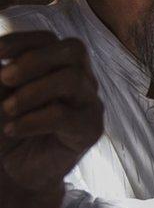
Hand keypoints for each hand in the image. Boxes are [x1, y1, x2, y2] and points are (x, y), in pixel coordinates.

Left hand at [0, 31, 102, 192]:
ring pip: (72, 79)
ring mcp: (89, 103)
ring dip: (32, 92)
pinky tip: (13, 129)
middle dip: (34, 60)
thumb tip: (1, 65)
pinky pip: (66, 116)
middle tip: (4, 79)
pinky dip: (33, 121)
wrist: (14, 169)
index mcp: (58, 65)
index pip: (48, 38)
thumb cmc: (6, 125)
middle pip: (73, 50)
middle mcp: (80, 78)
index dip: (20, 41)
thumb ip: (1, 75)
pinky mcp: (91, 129)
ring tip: (8, 110)